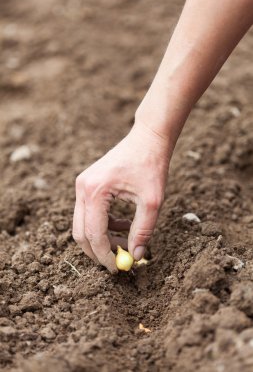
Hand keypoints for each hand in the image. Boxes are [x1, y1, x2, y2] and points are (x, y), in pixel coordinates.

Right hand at [72, 121, 170, 272]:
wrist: (147, 138)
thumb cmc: (151, 165)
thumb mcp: (152, 201)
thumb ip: (143, 231)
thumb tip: (135, 256)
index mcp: (95, 191)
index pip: (94, 234)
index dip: (105, 255)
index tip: (119, 269)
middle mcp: (83, 188)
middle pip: (81, 232)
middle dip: (98, 251)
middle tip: (118, 262)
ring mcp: (83, 185)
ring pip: (83, 224)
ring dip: (101, 238)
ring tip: (126, 240)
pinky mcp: (88, 184)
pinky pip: (89, 213)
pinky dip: (103, 224)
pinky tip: (123, 223)